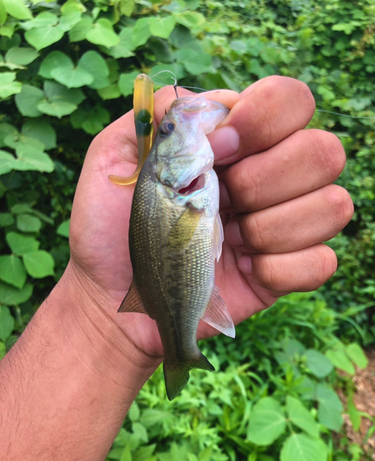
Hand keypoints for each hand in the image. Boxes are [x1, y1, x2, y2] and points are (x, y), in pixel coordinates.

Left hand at [68, 76, 352, 361]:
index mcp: (234, 142)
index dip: (263, 121)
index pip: (290, 100)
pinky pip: (322, 262)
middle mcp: (268, 176)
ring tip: (229, 242)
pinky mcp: (287, 271)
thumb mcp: (113, 160)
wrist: (112, 298)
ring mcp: (282, 224)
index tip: (217, 153)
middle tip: (222, 201)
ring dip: (272, 227)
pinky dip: (281, 269)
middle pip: (324, 151)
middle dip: (266, 179)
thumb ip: (157, 117)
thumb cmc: (109, 229)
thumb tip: (212, 105)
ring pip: (334, 205)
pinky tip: (245, 271)